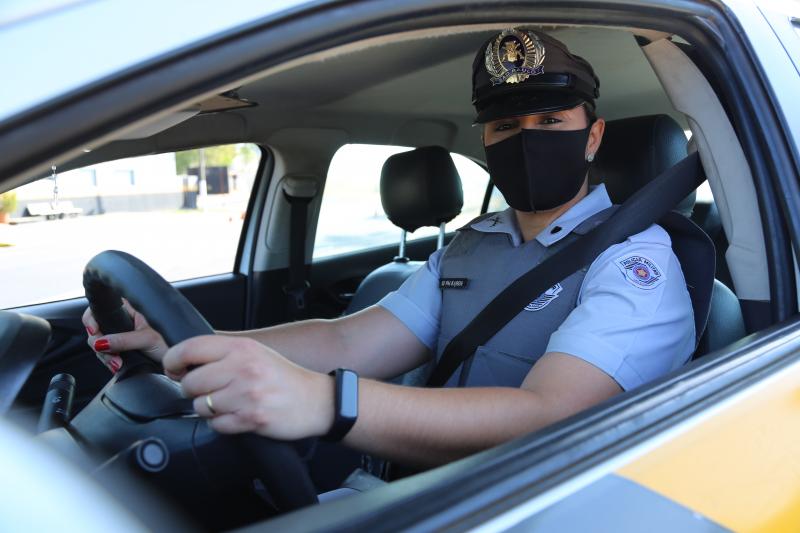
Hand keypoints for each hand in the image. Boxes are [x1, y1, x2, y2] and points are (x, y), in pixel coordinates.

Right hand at [82, 299, 168, 372]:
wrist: (176, 362)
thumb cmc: (169, 343)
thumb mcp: (147, 339)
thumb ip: (123, 340)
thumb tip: (101, 342)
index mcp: (130, 310)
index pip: (102, 308)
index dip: (93, 318)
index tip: (94, 330)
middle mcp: (123, 321)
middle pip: (97, 328)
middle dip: (99, 344)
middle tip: (109, 354)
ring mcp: (120, 336)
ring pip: (99, 344)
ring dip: (105, 356)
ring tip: (117, 363)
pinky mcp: (120, 350)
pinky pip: (106, 354)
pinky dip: (109, 361)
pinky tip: (117, 365)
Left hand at [163, 335, 334, 440]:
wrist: (316, 401)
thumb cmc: (283, 377)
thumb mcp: (255, 353)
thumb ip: (222, 353)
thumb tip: (183, 360)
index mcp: (241, 348)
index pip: (190, 348)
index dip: (173, 360)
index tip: (174, 369)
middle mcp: (243, 368)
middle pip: (190, 382)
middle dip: (193, 390)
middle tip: (208, 391)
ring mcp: (247, 394)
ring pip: (200, 406)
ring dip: (208, 409)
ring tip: (227, 404)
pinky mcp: (251, 418)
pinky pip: (216, 425)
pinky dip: (221, 424)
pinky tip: (236, 416)